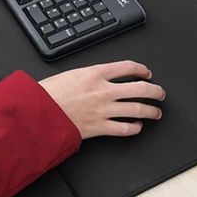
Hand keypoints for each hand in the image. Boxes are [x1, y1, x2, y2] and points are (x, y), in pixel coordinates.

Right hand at [39, 60, 164, 138]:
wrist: (37, 112)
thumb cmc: (49, 93)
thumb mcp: (71, 74)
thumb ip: (90, 75)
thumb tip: (103, 77)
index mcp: (95, 73)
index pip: (127, 67)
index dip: (141, 69)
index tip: (146, 72)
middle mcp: (103, 90)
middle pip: (139, 88)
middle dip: (155, 91)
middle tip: (160, 93)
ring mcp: (103, 110)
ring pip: (136, 109)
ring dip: (151, 111)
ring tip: (156, 112)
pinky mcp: (99, 127)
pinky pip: (124, 128)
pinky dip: (134, 128)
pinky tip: (137, 127)